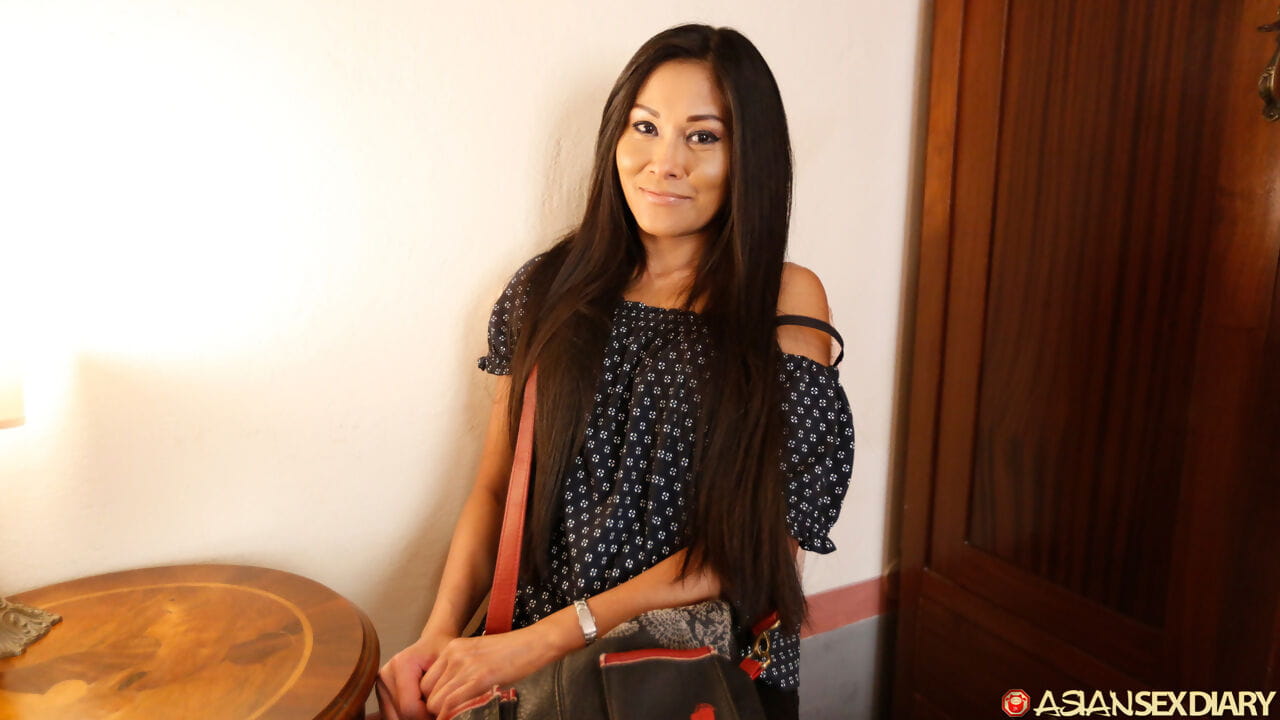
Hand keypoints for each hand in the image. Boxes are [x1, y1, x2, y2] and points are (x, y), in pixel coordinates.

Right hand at [376, 627, 457, 719]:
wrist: (433, 643)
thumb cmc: (444, 652)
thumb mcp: (451, 666)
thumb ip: (443, 690)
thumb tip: (439, 713)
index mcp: (401, 665)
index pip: (410, 707)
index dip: (428, 717)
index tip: (442, 715)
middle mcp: (386, 674)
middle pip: (401, 715)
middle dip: (421, 719)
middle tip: (437, 713)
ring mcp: (380, 684)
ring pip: (395, 718)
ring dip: (413, 718)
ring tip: (430, 708)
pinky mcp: (381, 692)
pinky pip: (392, 715)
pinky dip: (407, 716)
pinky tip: (421, 708)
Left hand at [420, 622, 573, 717]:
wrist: (535, 642)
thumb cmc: (513, 653)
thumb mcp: (479, 656)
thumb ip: (462, 672)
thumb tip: (451, 698)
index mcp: (452, 648)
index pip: (425, 681)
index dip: (431, 700)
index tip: (440, 710)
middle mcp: (454, 655)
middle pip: (427, 692)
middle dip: (433, 710)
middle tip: (446, 716)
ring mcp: (465, 666)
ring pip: (436, 701)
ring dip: (441, 714)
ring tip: (453, 718)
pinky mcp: (478, 678)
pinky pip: (451, 704)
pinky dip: (450, 716)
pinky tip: (458, 718)